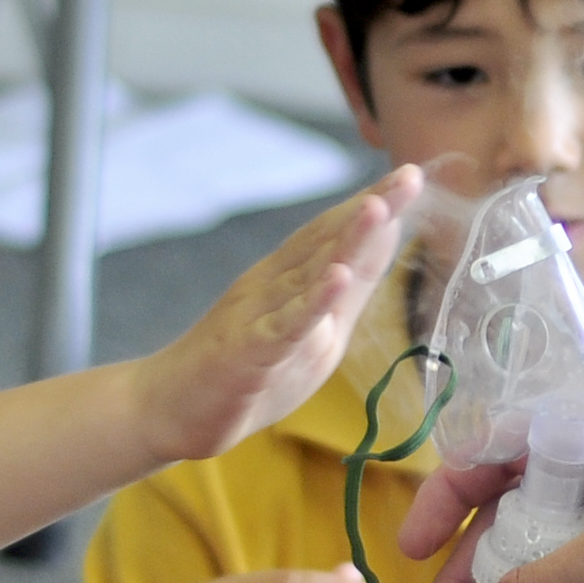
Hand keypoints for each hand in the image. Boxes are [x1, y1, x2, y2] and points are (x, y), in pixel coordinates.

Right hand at [133, 169, 414, 464]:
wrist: (170, 406)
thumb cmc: (245, 370)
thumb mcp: (312, 331)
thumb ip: (346, 291)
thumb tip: (388, 240)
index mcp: (289, 280)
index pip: (335, 236)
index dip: (375, 205)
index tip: (413, 176)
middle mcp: (272, 285)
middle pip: (325, 242)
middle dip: (370, 208)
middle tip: (410, 176)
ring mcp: (256, 314)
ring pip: (306, 274)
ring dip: (344, 241)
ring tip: (378, 208)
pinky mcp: (245, 351)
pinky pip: (282, 326)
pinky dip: (310, 303)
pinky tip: (336, 280)